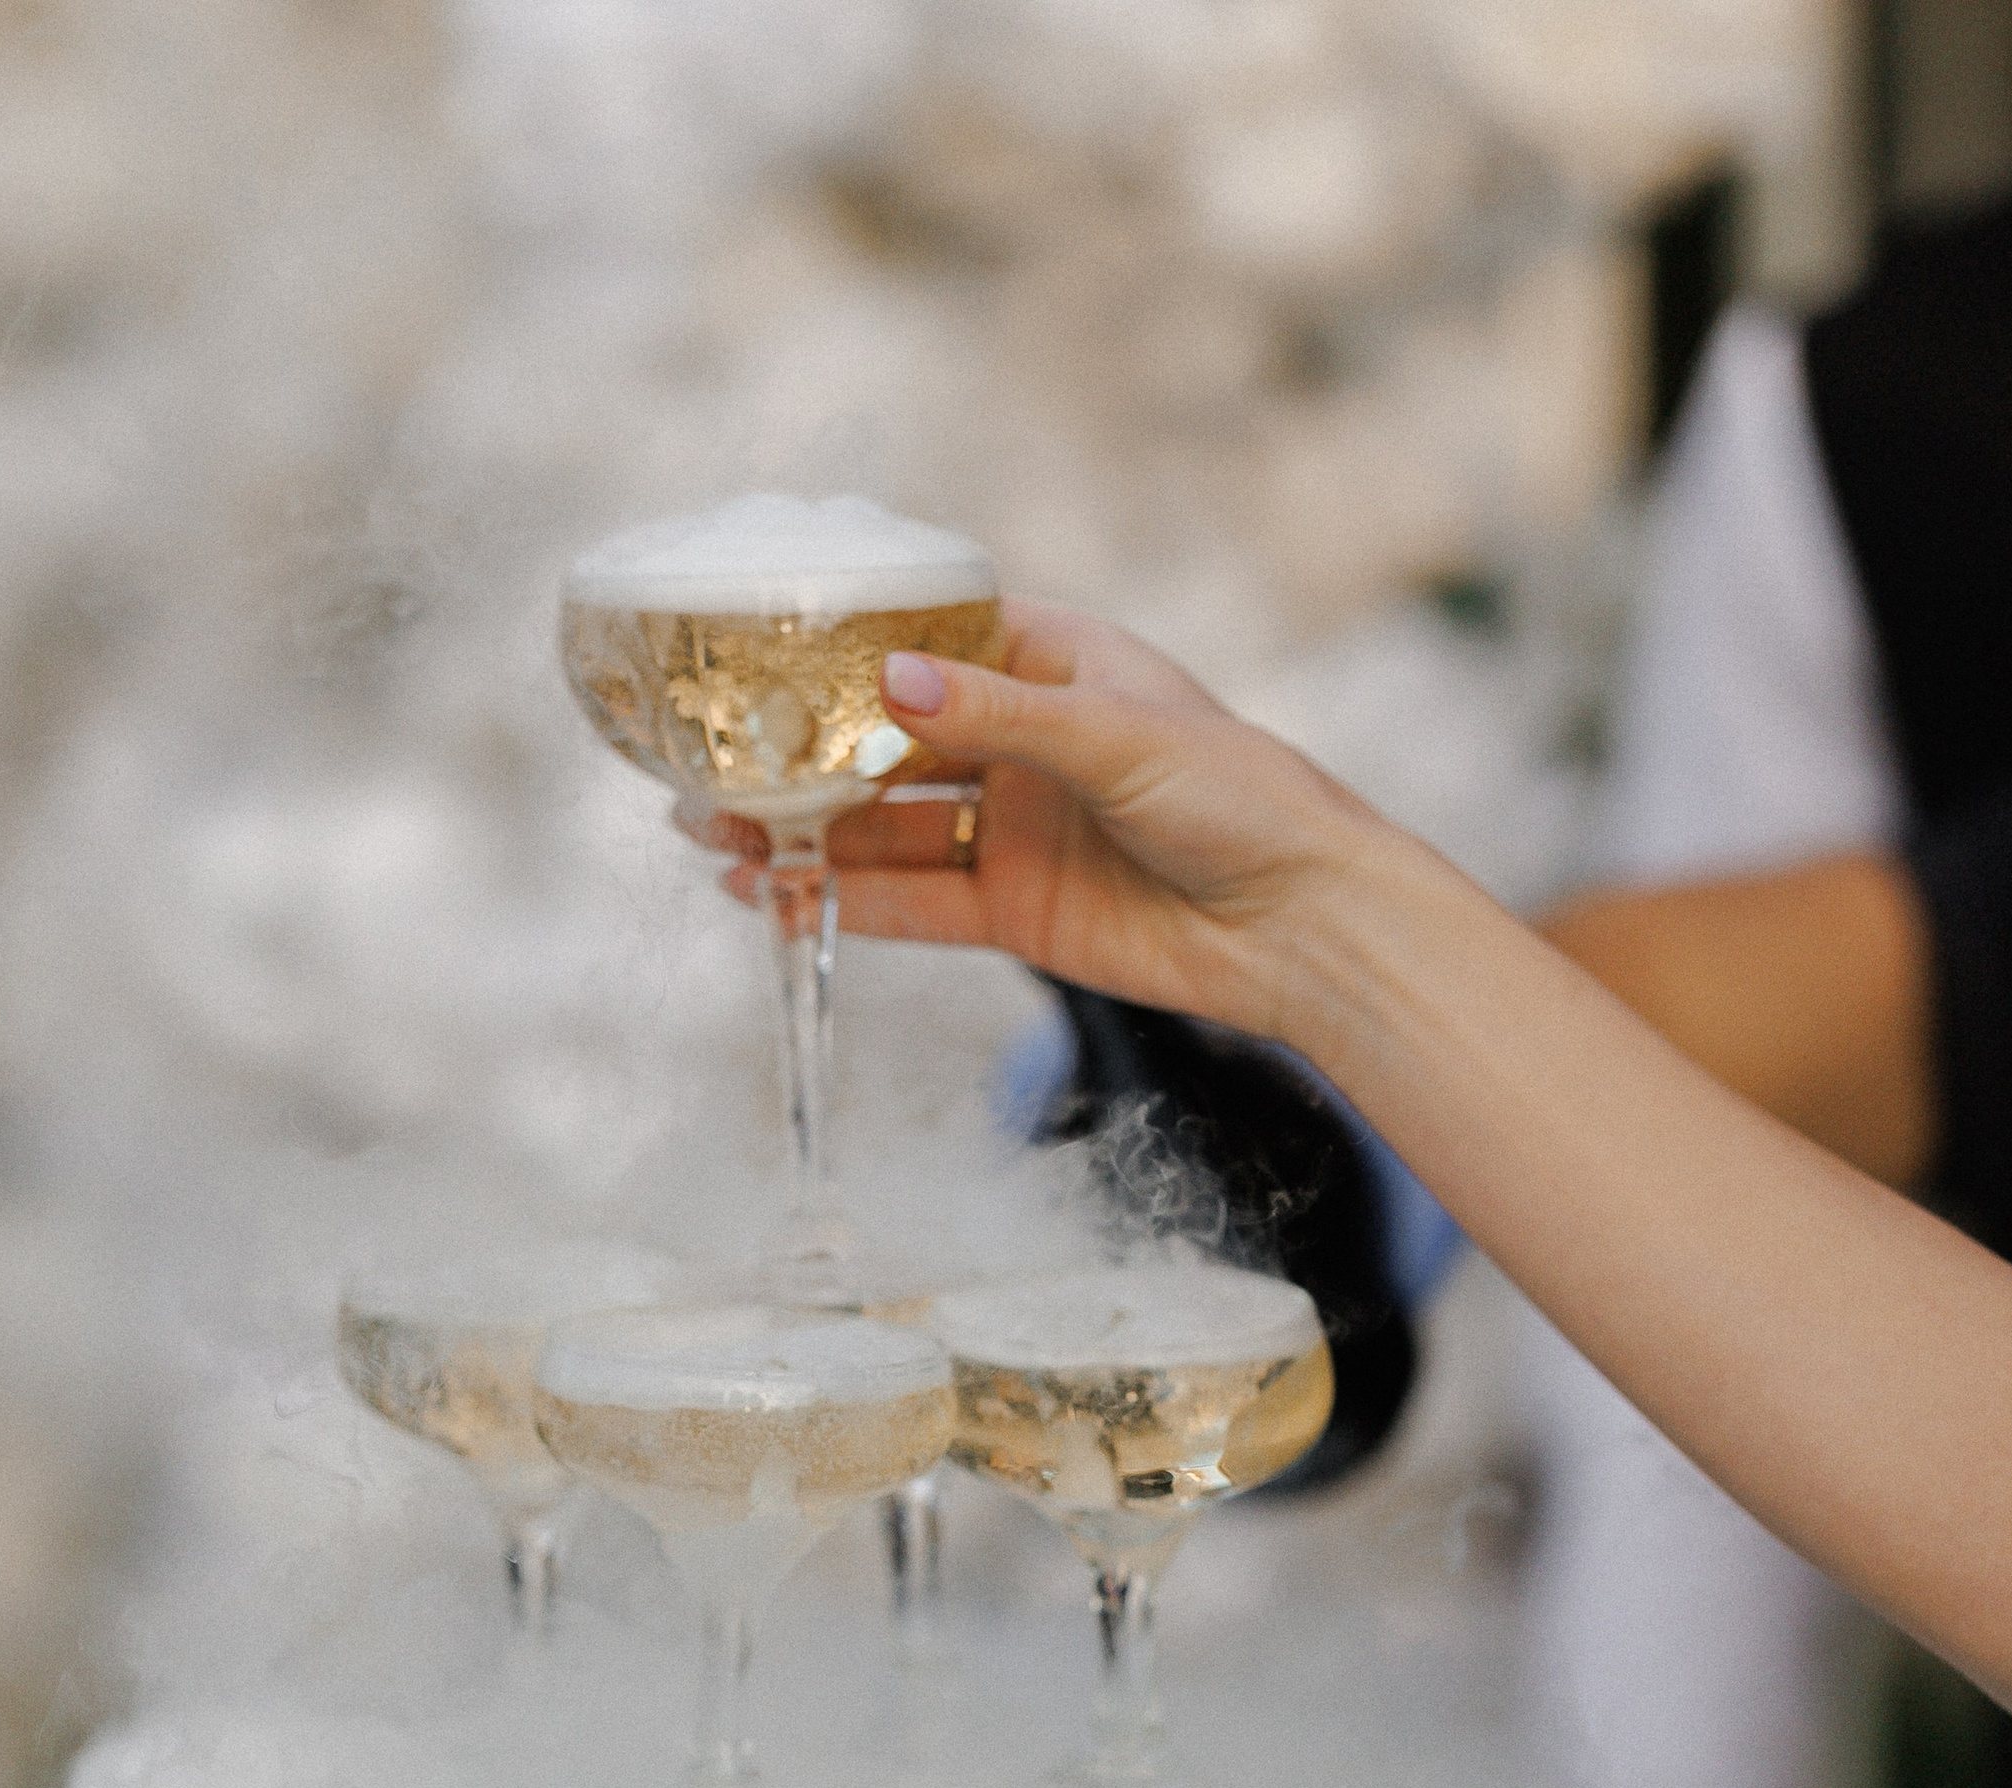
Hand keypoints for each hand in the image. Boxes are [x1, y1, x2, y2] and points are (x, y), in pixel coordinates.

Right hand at [681, 600, 1384, 1042]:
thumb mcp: (1118, 736)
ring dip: (804, 836)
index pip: (929, 636)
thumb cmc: (1241, 799)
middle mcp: (1022, 740)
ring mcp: (1013, 828)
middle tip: (707, 763)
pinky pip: (912, 903)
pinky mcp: (1015, 910)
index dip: (844, 646)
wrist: (1304, 926)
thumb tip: (889, 683)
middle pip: (887, 739)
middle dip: (799, 755)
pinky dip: (845, 905)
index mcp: (1053, 661)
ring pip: (886, 828)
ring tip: (715, 838)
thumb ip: (999, 716)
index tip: (758, 651)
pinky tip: (776, 902)